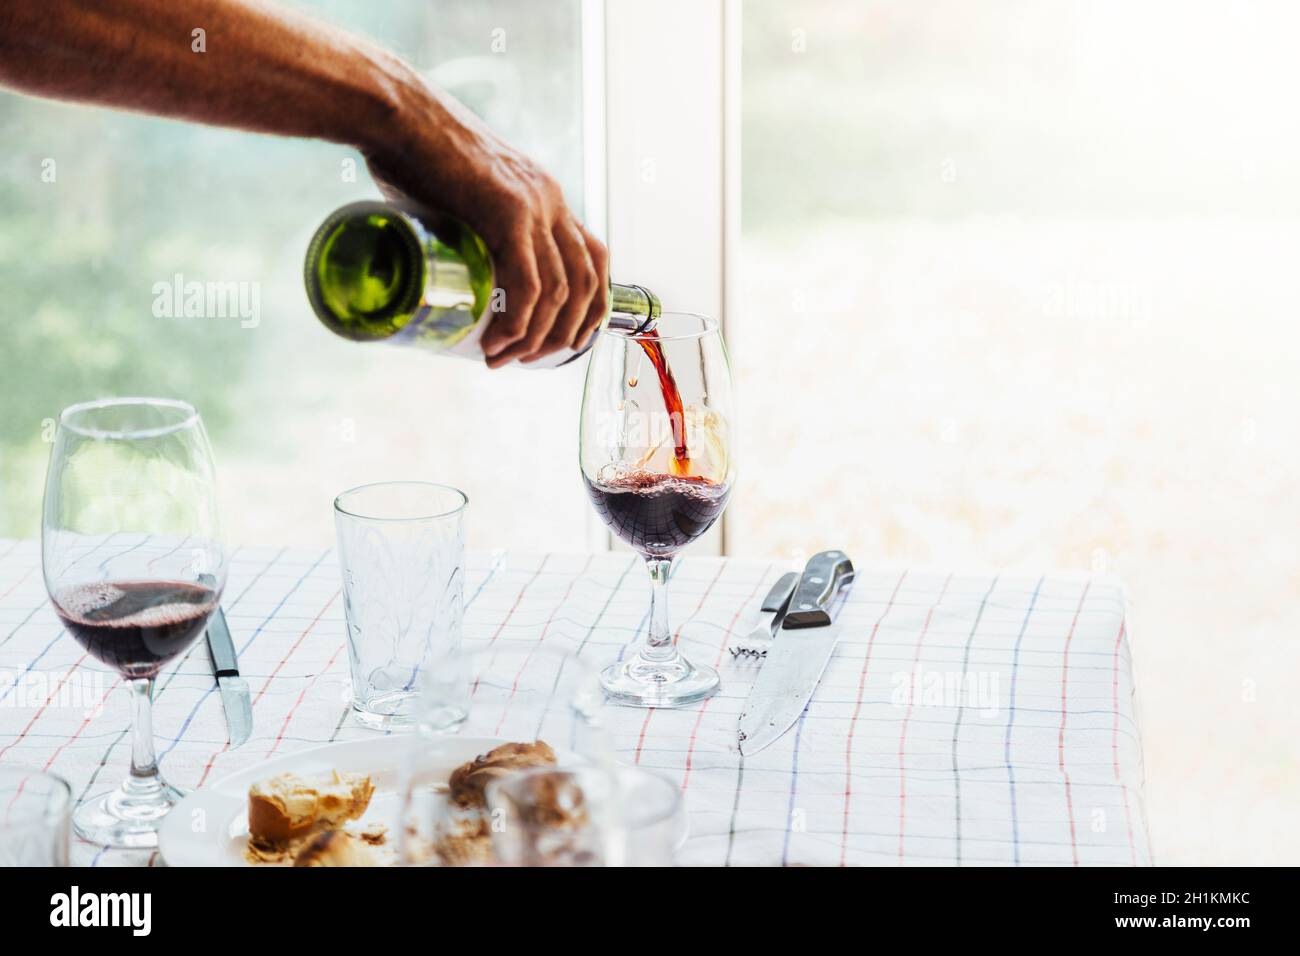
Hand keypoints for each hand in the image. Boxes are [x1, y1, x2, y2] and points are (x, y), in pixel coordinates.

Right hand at [363, 76, 607, 367]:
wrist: (393, 111)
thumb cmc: (410, 150)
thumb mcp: (458, 192)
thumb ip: (468, 224)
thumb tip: (446, 267)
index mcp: (546, 195)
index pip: (592, 258)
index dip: (587, 306)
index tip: (563, 339)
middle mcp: (550, 200)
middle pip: (587, 283)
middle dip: (566, 333)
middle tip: (529, 360)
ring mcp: (532, 206)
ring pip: (560, 292)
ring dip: (535, 338)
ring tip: (502, 360)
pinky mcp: (506, 213)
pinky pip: (530, 285)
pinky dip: (518, 324)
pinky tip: (497, 343)